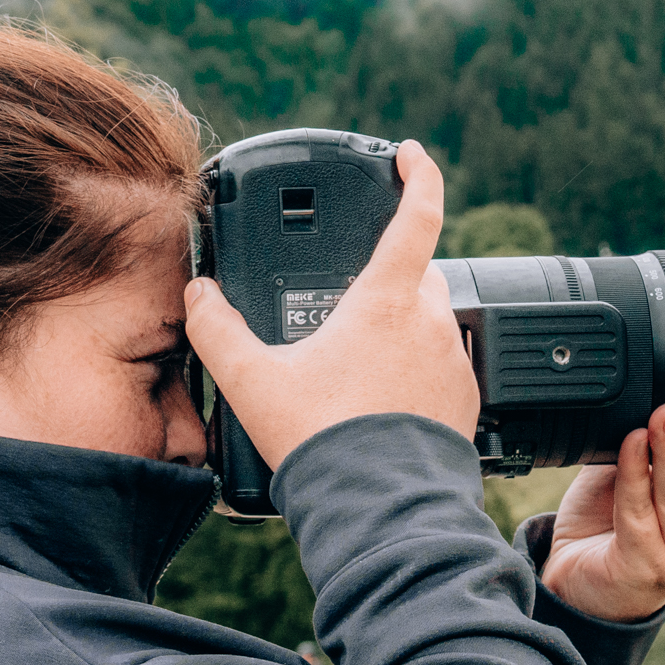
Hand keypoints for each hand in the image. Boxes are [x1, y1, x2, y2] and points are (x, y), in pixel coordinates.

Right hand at [183, 140, 479, 471]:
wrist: (379, 509)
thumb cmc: (322, 442)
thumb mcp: (252, 381)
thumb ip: (218, 331)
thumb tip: (200, 297)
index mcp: (386, 300)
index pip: (418, 214)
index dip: (419, 174)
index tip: (410, 155)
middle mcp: (431, 322)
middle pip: (421, 272)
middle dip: (392, 273)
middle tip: (352, 299)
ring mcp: (453, 362)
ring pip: (434, 320)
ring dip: (404, 325)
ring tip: (360, 359)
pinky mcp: (465, 400)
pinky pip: (444, 366)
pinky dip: (418, 369)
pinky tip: (383, 397)